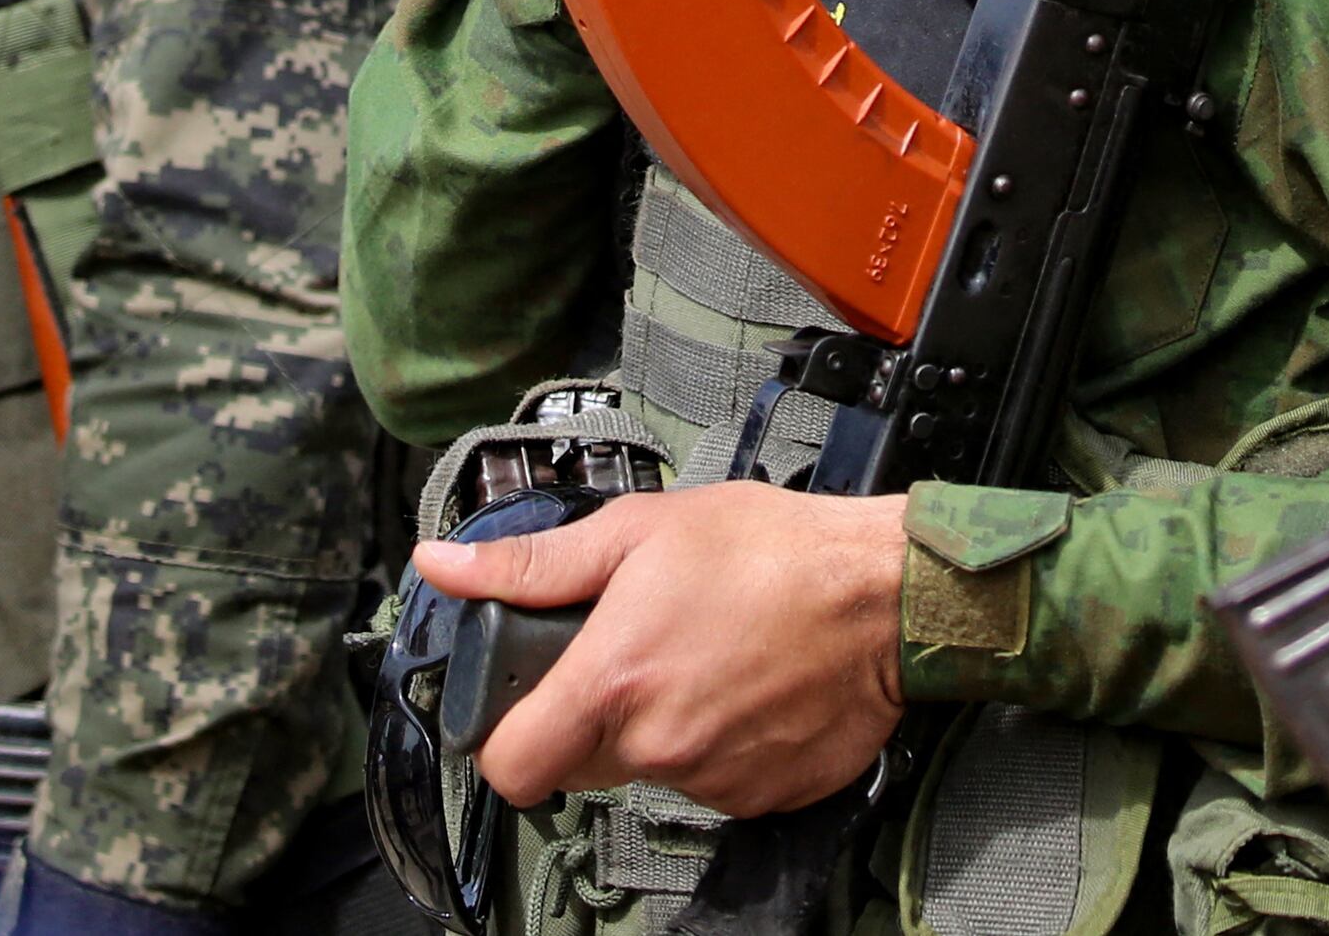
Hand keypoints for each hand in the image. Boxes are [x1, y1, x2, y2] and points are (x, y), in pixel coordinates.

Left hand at [414, 486, 908, 814]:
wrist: (885, 594)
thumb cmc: (774, 552)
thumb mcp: (640, 532)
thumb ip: (533, 563)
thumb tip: (443, 567)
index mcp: (614, 682)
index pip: (510, 767)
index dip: (503, 739)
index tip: (524, 707)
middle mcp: (657, 744)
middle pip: (580, 764)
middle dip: (593, 716)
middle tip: (637, 652)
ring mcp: (712, 778)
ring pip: (651, 767)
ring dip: (662, 724)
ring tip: (705, 655)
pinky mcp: (761, 796)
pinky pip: (712, 780)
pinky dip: (718, 742)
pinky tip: (745, 686)